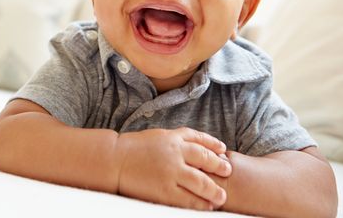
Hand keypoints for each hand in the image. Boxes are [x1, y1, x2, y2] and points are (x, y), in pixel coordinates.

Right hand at [115, 127, 231, 210]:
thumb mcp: (159, 136)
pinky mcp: (164, 190)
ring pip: (200, 182)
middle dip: (219, 166)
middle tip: (228, 172)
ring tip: (221, 197)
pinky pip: (187, 199)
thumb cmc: (135, 148)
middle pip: (205, 160)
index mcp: (173, 138)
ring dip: (214, 190)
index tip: (223, 151)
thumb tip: (201, 148)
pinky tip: (205, 206)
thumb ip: (179, 139)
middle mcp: (174, 153)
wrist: (114, 160)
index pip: (200, 140)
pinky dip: (199, 203)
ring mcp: (170, 172)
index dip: (214, 145)